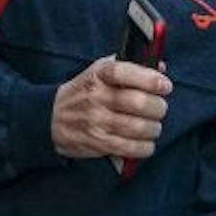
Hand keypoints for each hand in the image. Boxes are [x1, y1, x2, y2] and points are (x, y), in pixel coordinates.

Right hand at [50, 56, 171, 160]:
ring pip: (139, 127)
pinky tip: (144, 142)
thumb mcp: (99, 71)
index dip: (150, 79)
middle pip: (139, 102)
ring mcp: (96, 121)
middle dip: (158, 107)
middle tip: (159, 108)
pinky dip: (145, 146)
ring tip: (152, 126)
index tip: (165, 86)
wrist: (51, 117)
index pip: (125, 72)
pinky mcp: (98, 143)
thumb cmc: (83, 92)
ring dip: (154, 128)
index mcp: (98, 75)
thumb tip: (162, 69)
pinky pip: (131, 148)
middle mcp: (96, 97)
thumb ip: (129, 67)